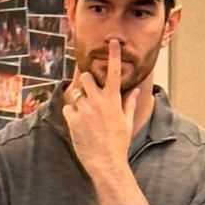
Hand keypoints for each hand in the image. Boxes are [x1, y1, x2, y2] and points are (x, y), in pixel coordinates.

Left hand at [63, 39, 138, 179]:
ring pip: (76, 93)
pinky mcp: (73, 120)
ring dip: (78, 101)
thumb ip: (129, 103)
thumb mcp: (127, 122)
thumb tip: (136, 91)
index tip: (113, 42)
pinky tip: (78, 125)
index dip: (114, 55)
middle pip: (86, 77)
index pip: (114, 72)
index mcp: (113, 100)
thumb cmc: (119, 143)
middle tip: (88, 92)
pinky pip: (68, 109)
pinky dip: (71, 114)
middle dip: (86, 82)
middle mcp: (98, 101)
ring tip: (85, 116)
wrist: (106, 162)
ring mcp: (84, 110)